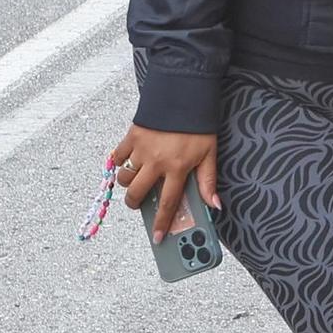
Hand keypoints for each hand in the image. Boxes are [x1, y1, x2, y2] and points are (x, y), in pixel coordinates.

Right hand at [113, 124, 218, 240]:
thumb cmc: (198, 125)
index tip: (157, 238)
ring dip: (129, 182)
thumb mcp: (209, 153)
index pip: (168, 203)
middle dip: (136, 204)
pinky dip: (121, 162)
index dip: (162, 223)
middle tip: (141, 202)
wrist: (184, 95)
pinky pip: (118, 157)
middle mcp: (157, 161)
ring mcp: (141, 150)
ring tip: (140, 177)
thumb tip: (214, 206)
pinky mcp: (131, 137)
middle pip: (136, 194)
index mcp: (178, 167)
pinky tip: (132, 160)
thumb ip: (208, 181)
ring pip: (124, 178)